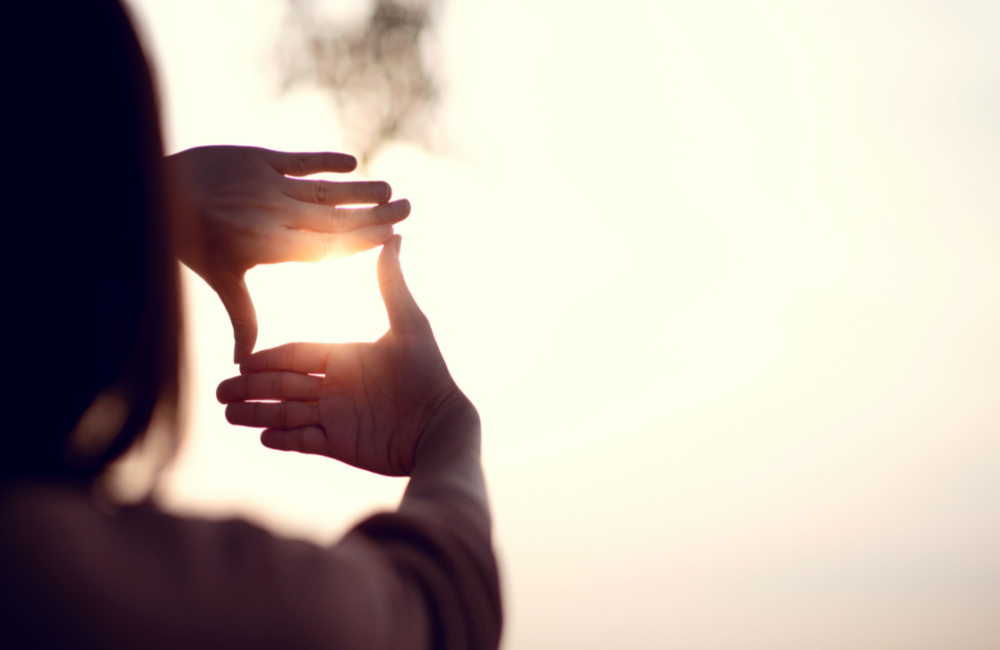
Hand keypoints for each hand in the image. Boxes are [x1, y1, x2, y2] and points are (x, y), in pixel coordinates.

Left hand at [166, 145, 410, 361]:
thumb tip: (244, 360)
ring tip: (389, 188)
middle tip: (407, 207)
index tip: (392, 236)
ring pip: (324, 189)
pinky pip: (299, 160)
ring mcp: (268, 185)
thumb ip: (242, 315)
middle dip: (375, 214)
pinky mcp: (257, 159)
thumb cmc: (188, 242)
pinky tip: (352, 163)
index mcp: (271, 246)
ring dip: (359, 189)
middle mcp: (275, 215)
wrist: (153, 193)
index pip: (329, 246)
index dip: (362, 241)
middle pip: (336, 217)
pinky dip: (326, 161)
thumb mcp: (219, 280)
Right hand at [216, 236, 475, 475]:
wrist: (440, 426)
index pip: (298, 355)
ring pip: (287, 413)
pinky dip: (282, 439)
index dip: (269, 358)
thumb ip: (391, 284)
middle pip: (284, 385)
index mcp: (347, 357)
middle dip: (251, 388)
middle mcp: (337, 386)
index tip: (241, 361)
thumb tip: (395, 238)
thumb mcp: (409, 324)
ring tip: (227, 414)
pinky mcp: (341, 444)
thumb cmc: (429, 374)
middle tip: (219, 392)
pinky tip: (261, 436)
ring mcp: (337, 417)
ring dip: (257, 413)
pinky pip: (303, 441)